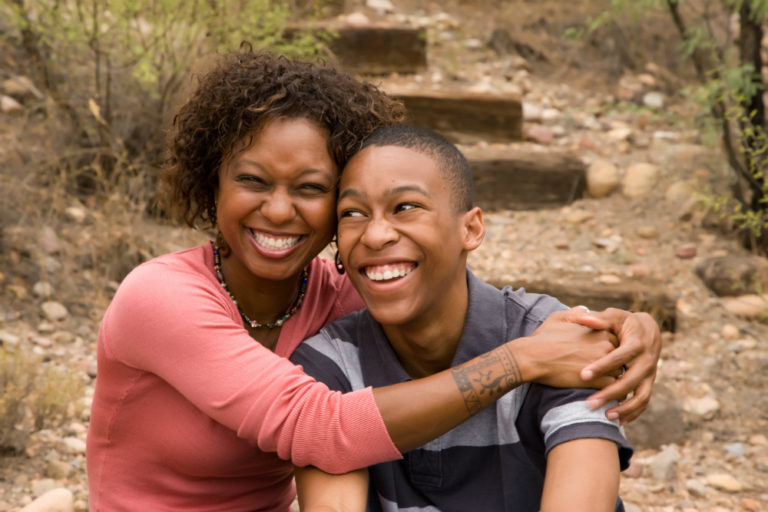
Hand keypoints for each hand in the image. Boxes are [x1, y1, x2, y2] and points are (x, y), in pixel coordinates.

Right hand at [518, 309, 619, 389]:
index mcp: (599, 330)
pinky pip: (612, 388)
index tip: (600, 356)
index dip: (607, 350)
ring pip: (619, 373)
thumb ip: (576, 314)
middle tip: (605, 371)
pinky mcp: (598, 380)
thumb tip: (584, 311)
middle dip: (613, 365)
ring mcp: (603, 363)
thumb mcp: (558, 318)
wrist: (533, 358)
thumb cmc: (543, 339)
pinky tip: (598, 392)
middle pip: (620, 358)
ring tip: (603, 384)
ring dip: (611, 379)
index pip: (616, 341)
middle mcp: (605, 345)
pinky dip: (607, 391)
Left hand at [571, 308, 660, 424]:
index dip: (601, 366)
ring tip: (606, 416)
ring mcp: (650, 374)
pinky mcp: (649, 382)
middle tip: (589, 403)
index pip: (619, 357)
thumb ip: (599, 319)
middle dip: (610, 393)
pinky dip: (634, 413)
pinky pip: (645, 401)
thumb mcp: (614, 316)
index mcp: (637, 344)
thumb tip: (582, 318)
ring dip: (625, 408)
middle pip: (630, 381)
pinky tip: (619, 422)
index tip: (583, 376)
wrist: (649, 329)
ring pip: (642, 395)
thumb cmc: (625, 322)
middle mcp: (647, 361)